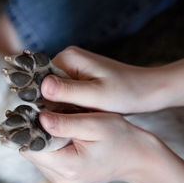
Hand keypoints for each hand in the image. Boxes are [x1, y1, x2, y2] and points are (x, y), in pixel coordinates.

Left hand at [21, 111, 164, 182]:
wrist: (137, 158)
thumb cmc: (120, 138)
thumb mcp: (95, 124)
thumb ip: (65, 123)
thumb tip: (40, 119)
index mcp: (70, 168)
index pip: (32, 148)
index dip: (29, 129)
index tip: (34, 112)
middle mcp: (63, 181)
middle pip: (32, 153)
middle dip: (37, 133)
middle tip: (48, 115)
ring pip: (38, 157)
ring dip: (43, 141)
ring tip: (60, 127)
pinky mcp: (64, 182)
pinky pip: (47, 162)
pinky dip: (51, 148)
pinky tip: (63, 138)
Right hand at [41, 46, 165, 112]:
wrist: (149, 91)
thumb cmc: (126, 93)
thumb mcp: (97, 95)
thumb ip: (69, 91)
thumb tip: (41, 87)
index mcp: (68, 57)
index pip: (38, 77)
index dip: (35, 97)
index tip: (36, 118)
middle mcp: (67, 59)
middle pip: (43, 84)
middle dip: (44, 103)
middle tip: (46, 125)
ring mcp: (72, 68)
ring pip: (51, 91)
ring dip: (53, 106)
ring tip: (56, 123)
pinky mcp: (77, 79)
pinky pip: (62, 94)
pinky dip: (63, 106)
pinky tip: (66, 119)